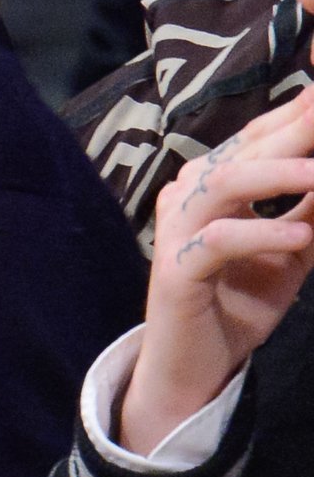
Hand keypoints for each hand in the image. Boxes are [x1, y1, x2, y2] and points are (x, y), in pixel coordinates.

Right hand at [127, 89, 313, 449]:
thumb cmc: (242, 298)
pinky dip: (261, 235)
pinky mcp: (176, 271)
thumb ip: (312, 208)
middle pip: (245, 151)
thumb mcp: (293, 246)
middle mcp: (189, 195)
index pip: (259, 135)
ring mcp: (178, 230)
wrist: (197, 363)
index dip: (298, 113)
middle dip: (296, 133)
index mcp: (213, 182)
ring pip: (223, 185)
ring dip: (275, 175)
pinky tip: (300, 236)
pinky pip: (218, 242)